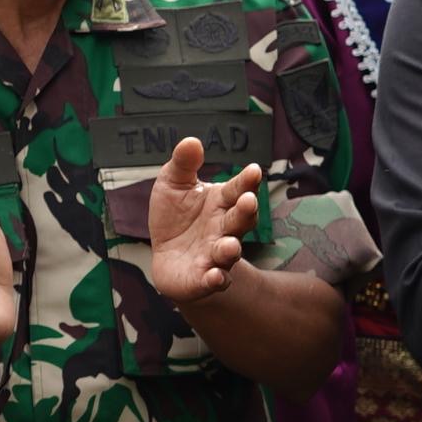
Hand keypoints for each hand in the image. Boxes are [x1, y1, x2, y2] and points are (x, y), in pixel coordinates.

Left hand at [140, 137, 260, 310]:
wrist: (168, 256)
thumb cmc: (176, 216)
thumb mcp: (172, 184)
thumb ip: (183, 164)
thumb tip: (191, 141)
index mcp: (221, 202)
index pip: (238, 189)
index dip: (246, 181)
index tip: (253, 170)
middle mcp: (224, 228)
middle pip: (241, 219)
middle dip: (246, 211)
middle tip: (248, 200)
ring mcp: (216, 254)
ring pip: (230, 251)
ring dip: (231, 249)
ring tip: (230, 245)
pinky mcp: (204, 278)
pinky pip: (215, 280)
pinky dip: (216, 279)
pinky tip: (215, 277)